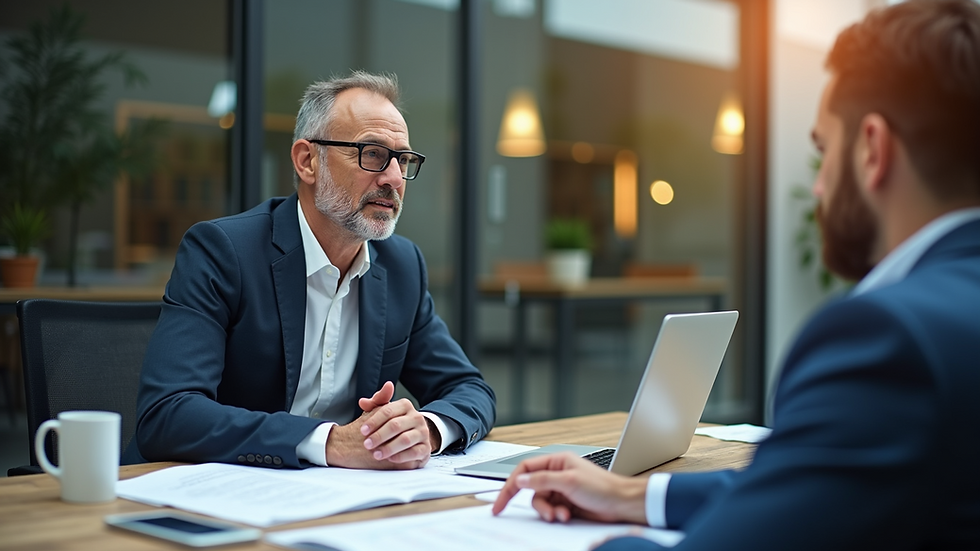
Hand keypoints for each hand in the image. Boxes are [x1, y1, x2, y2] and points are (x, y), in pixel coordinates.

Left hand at [325, 382, 431, 468]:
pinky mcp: (426, 448)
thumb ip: (374, 405)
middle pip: (396, 425)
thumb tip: (363, 402)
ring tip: (376, 454)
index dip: (374, 421)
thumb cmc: (395, 424)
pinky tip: (390, 459)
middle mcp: (416, 417)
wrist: (414, 438)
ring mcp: (423, 433)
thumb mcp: (384, 412)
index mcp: (405, 405)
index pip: (388, 411)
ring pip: (405, 439)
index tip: (363, 431)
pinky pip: (414, 452)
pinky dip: (401, 456)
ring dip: (388, 448)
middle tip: (367, 444)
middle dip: (379, 436)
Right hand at [491, 452, 648, 524]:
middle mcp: (557, 473)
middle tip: (545, 513)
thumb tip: (520, 480)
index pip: (525, 469)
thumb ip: (542, 480)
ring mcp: (562, 489)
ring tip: (563, 515)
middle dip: (539, 503)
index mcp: (557, 461)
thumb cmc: (603, 487)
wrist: (622, 504)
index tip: (500, 502)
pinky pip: (551, 510)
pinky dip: (556, 515)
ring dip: (550, 511)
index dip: (511, 484)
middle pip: (532, 489)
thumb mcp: (568, 481)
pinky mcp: (566, 503)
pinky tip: (568, 516)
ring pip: (541, 502)